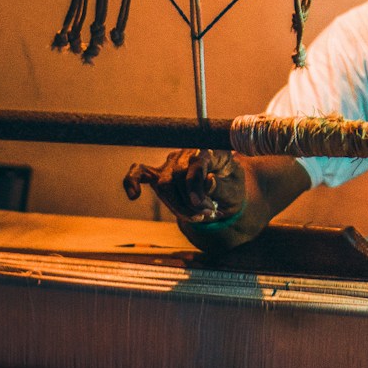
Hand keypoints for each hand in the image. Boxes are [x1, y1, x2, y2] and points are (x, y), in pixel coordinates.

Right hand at [122, 149, 245, 223]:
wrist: (226, 193)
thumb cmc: (231, 188)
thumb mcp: (235, 190)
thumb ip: (223, 187)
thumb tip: (208, 181)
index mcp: (210, 151)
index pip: (197, 164)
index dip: (197, 187)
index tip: (204, 208)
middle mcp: (187, 153)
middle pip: (178, 177)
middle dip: (190, 203)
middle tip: (207, 215)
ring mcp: (171, 163)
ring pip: (164, 184)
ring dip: (177, 206)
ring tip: (196, 217)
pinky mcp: (159, 174)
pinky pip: (140, 172)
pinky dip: (132, 181)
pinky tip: (133, 195)